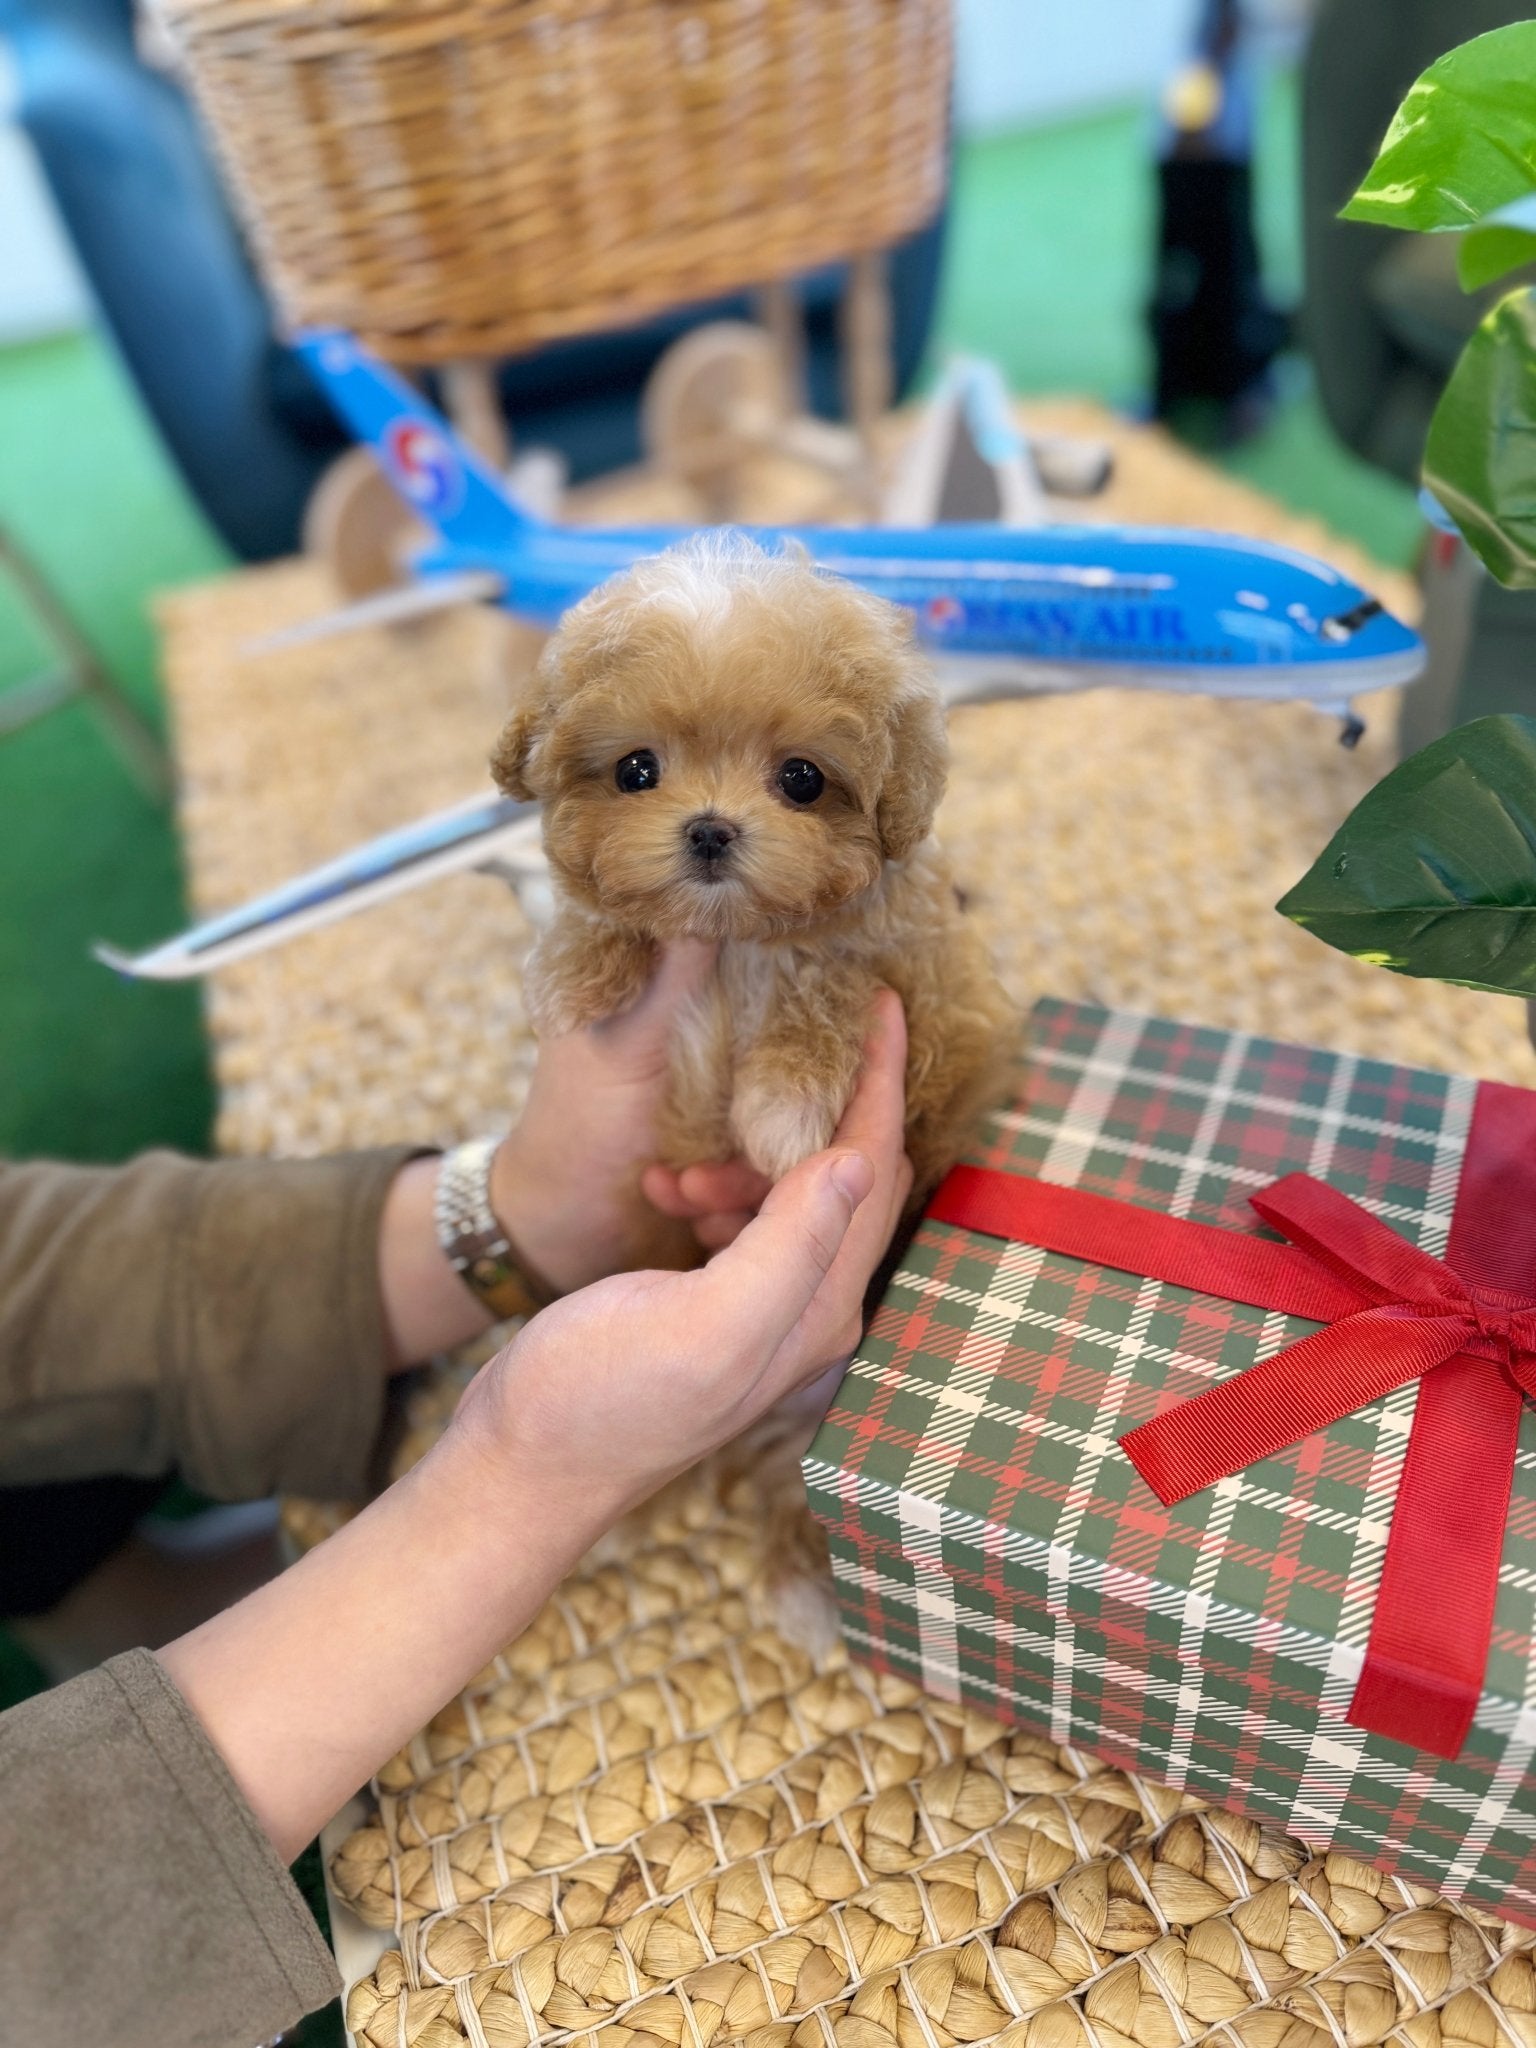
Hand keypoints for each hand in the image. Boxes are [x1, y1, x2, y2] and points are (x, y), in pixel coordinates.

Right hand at [456, 992, 911, 1519]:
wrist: (525, 1466)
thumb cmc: (600, 1401)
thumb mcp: (702, 1322)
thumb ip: (788, 1245)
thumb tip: (855, 1158)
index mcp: (821, 1307)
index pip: (875, 1168)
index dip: (882, 1081)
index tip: (884, 1002)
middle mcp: (810, 1310)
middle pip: (848, 1176)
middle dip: (812, 1113)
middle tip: (763, 1069)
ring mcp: (765, 1312)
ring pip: (793, 1194)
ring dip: (746, 1160)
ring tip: (681, 1172)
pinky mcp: (717, 1307)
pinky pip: (745, 1221)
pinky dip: (714, 1190)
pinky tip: (666, 1192)